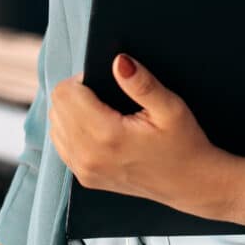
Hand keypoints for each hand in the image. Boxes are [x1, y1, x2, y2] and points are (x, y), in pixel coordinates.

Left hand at [48, 54, 236, 218]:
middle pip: (57, 107)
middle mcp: (89, 156)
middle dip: (75, 92)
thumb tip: (118, 61)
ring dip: (70, 110)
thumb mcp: (170, 107)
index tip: (105, 79)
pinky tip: (93, 124)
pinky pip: (61, 144)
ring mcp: (85, 171)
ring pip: (54, 125)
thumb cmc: (184, 143)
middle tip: (105, 92)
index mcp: (107, 136)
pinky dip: (70, 128)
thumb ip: (142, 83)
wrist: (191, 184)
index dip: (83, 78)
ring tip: (101, 107)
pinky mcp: (85, 178)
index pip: (66, 94)